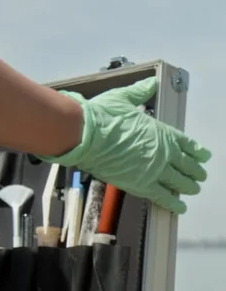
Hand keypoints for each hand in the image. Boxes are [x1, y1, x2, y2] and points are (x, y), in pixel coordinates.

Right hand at [41, 77, 210, 213]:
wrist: (86, 136)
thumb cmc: (102, 116)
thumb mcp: (123, 98)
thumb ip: (140, 92)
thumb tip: (150, 83)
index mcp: (160, 131)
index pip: (185, 143)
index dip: (196, 150)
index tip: (203, 155)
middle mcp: (162, 152)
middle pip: (186, 164)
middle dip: (195, 171)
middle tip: (200, 176)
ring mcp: (154, 170)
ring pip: (178, 182)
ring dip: (188, 187)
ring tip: (193, 190)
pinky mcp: (142, 185)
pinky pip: (163, 197)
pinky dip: (173, 203)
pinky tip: (180, 208)